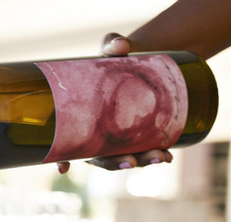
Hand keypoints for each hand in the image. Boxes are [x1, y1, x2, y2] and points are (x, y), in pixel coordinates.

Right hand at [56, 33, 171, 174]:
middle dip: (116, 164)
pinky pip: (143, 151)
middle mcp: (96, 136)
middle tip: (130, 162)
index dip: (62, 159)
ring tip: (160, 157)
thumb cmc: (114, 60)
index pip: (65, 144)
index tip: (63, 168)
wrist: (141, 61)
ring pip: (124, 158)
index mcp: (80, 121)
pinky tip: (168, 155)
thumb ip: (111, 45)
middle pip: (100, 159)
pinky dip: (155, 156)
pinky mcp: (137, 137)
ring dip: (141, 162)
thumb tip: (119, 44)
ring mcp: (117, 139)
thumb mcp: (111, 51)